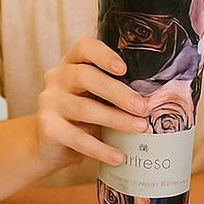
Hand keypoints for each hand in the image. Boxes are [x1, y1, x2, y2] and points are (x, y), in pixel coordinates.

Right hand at [35, 38, 148, 169]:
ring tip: (140, 128)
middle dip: (118, 92)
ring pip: (84, 108)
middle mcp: (57, 78)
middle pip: (86, 76)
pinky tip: (118, 156)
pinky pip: (77, 138)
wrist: (49, 144)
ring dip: (116, 119)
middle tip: (143, 108)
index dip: (104, 55)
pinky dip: (100, 149)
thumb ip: (115, 90)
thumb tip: (155, 98)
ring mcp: (49, 102)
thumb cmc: (81, 114)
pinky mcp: (48, 128)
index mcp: (72, 63)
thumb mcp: (95, 96)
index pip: (84, 47)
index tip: (124, 68)